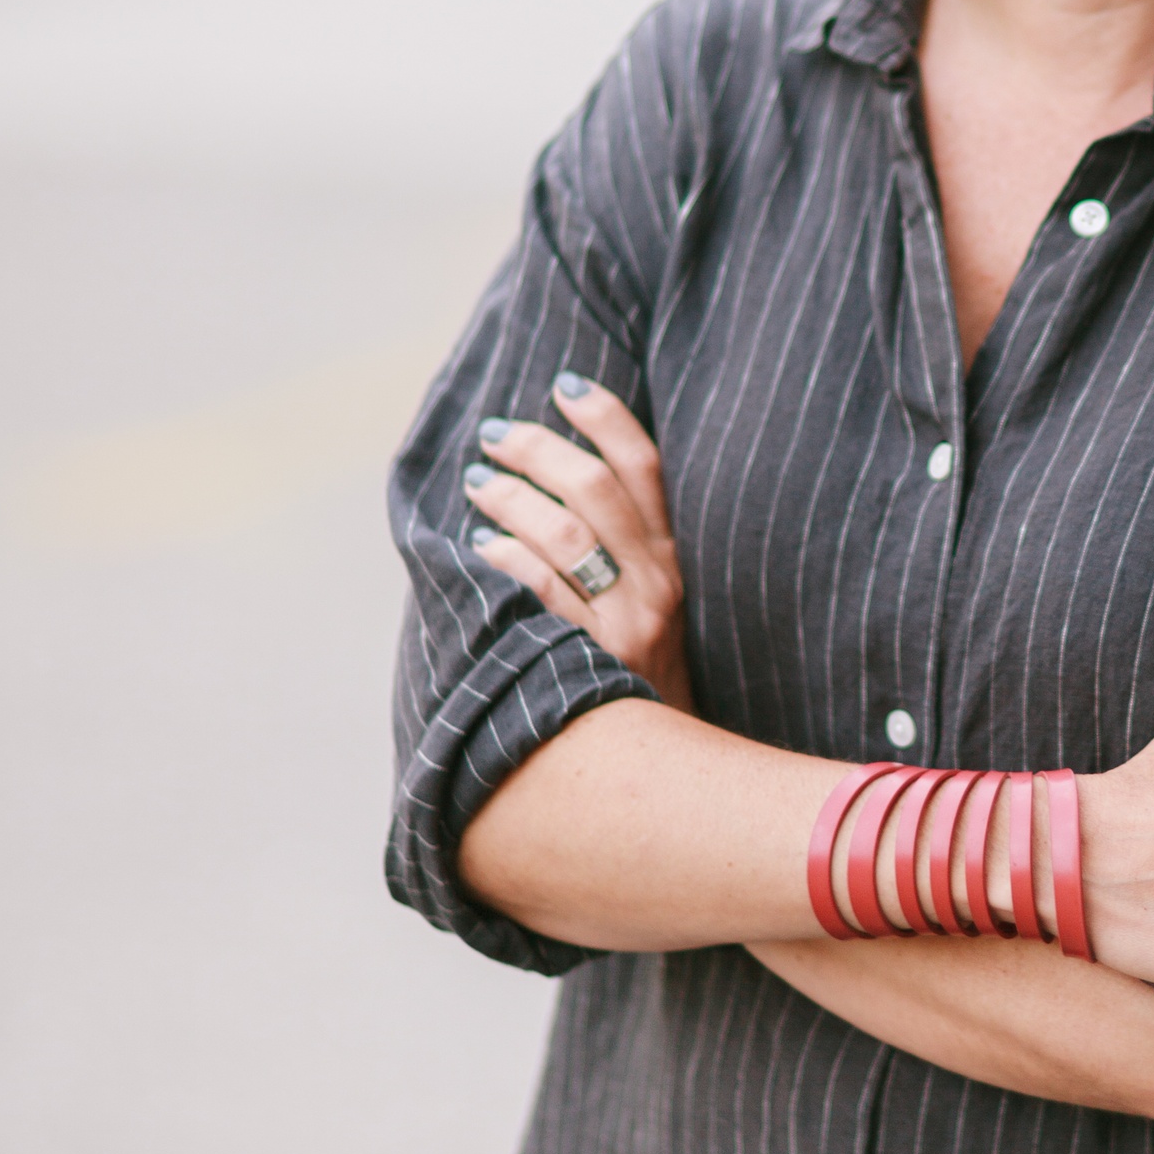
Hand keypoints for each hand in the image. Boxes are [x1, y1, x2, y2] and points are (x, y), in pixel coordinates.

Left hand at [465, 376, 693, 712]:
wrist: (669, 769)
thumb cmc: (645, 673)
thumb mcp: (657, 603)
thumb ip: (625, 547)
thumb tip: (558, 475)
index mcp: (675, 557)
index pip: (645, 466)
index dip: (606, 417)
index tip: (564, 384)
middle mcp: (658, 582)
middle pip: (596, 488)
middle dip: (538, 449)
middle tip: (495, 434)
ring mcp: (627, 623)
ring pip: (564, 534)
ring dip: (511, 498)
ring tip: (478, 482)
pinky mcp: (595, 660)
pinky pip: (542, 594)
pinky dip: (507, 560)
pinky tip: (479, 548)